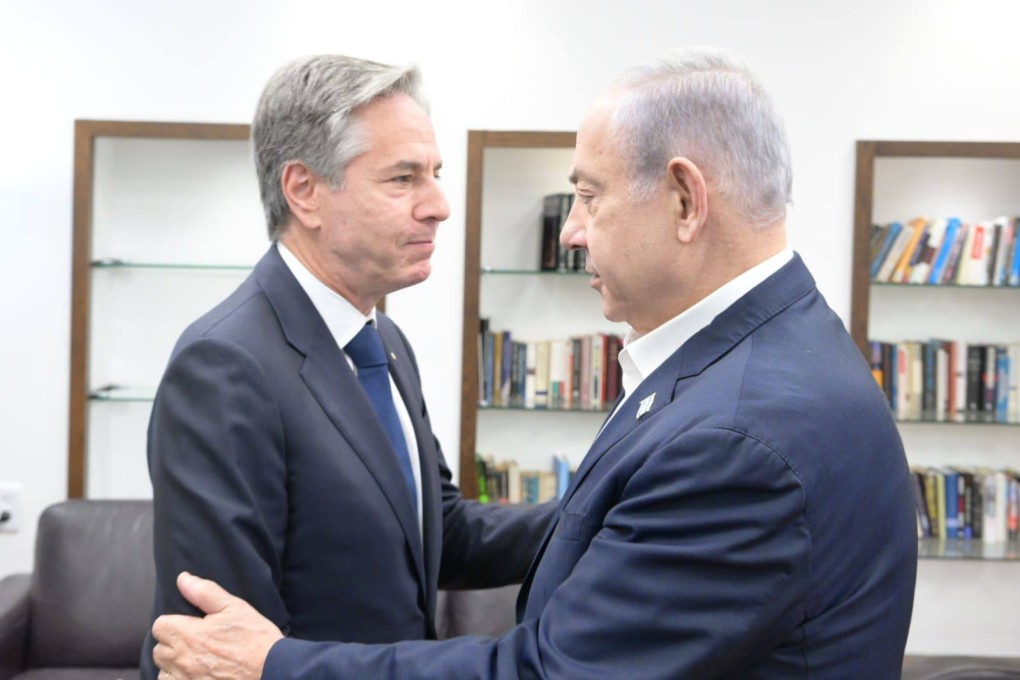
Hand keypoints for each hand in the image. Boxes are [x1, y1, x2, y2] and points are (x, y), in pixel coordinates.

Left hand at [152, 571, 283, 679]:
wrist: (272, 670)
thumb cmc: (256, 639)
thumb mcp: (235, 607)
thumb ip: (205, 592)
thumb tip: (183, 579)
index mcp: (190, 635)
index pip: (160, 626)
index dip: (172, 622)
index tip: (188, 624)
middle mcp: (183, 660)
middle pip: (159, 650)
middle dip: (172, 643)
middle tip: (194, 641)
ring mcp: (186, 679)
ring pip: (163, 671)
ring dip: (173, 665)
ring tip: (195, 660)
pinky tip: (196, 674)